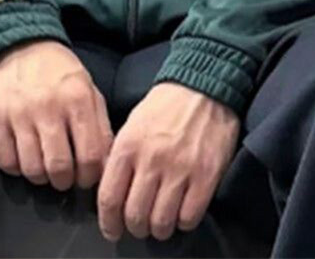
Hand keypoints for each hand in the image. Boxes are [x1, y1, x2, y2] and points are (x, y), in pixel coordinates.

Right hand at [0, 38, 113, 190]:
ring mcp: (19, 115)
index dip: (90, 177)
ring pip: (32, 170)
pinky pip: (6, 162)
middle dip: (65, 181)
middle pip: (59, 168)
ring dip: (41, 177)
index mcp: (78, 100)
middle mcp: (49, 108)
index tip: (87, 177)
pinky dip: (17, 168)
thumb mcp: (88, 90)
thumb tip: (105, 164)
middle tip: (65, 176)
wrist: (20, 44)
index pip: (90, 156)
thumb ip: (100, 126)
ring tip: (45, 167)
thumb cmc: (59, 72)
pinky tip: (24, 156)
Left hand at [97, 81, 239, 242]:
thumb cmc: (165, 105)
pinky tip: (182, 212)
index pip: (109, 198)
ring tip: (161, 221)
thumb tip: (113, 192)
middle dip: (135, 227)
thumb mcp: (132, 124)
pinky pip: (189, 216)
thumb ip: (121, 157)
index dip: (109, 222)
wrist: (202, 86)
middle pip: (135, 215)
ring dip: (159, 228)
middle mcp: (151, 160)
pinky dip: (183, 222)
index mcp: (128, 146)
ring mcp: (180, 169)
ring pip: (161, 221)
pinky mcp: (206, 175)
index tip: (112, 229)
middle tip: (140, 226)